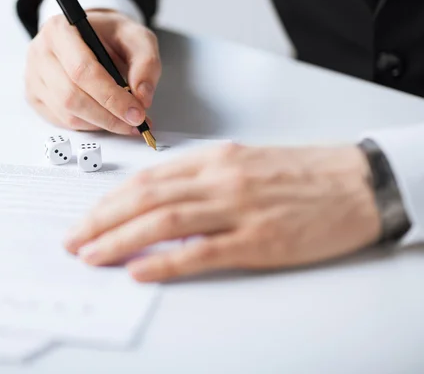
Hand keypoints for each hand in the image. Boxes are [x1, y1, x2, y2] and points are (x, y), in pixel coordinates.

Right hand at [24, 10, 160, 134]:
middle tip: (135, 122)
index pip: (82, 70)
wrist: (91, 35)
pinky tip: (105, 118)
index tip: (136, 112)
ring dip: (100, 123)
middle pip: (71, 96)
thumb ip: (146, 63)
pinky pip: (62, 121)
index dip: (111, 97)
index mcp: (61, 30)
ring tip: (125, 122)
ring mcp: (33, 76)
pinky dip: (89, 125)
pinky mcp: (34, 96)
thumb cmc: (110, 35)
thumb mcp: (137, 37)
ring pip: (66, 113)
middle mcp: (40, 52)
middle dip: (108, 116)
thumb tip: (142, 97)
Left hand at [64, 143, 382, 281]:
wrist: (356, 182)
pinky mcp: (260, 239)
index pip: (147, 179)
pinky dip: (166, 262)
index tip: (87, 217)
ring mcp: (238, 209)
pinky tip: (140, 271)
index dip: (110, 200)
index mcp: (214, 159)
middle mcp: (219, 179)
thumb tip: (159, 199)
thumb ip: (202, 178)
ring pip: (165, 221)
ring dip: (121, 239)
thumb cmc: (300, 174)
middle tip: (74, 239)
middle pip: (146, 198)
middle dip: (102, 219)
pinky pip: (203, 251)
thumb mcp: (244, 163)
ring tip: (92, 255)